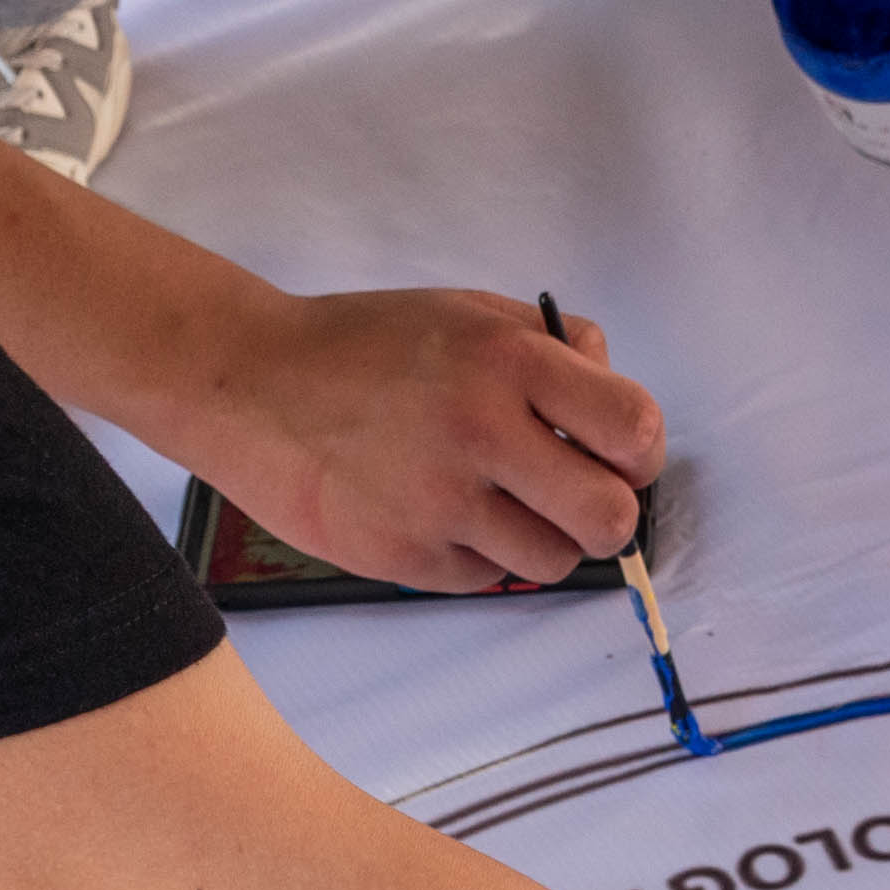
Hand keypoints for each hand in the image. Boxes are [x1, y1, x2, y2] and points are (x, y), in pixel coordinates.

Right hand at [202, 287, 660, 591]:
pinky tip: (442, 512)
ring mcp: (441, 503)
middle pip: (610, 518)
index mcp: (508, 361)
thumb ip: (553, 347)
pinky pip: (487, 579)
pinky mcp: (406, 557)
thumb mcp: (467, 310)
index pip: (634, 428)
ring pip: (554, 562)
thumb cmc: (361, 346)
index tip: (619, 452)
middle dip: (608, 512)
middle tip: (577, 495)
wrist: (251, 385)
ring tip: (502, 502)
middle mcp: (481, 433)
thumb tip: (612, 398)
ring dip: (544, 539)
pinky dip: (480, 555)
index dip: (639, 450)